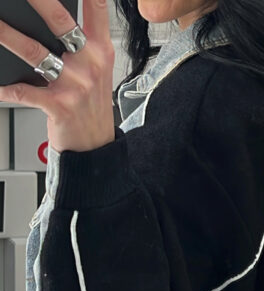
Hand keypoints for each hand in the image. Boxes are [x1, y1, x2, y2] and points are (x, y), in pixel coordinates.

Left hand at [0, 0, 115, 152]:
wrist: (96, 148)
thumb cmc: (91, 108)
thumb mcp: (97, 72)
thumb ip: (84, 43)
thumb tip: (52, 20)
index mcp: (101, 50)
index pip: (96, 8)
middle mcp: (90, 64)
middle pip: (60, 21)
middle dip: (38, 0)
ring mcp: (75, 85)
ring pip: (35, 52)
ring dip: (8, 37)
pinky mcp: (59, 105)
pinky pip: (25, 92)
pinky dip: (7, 89)